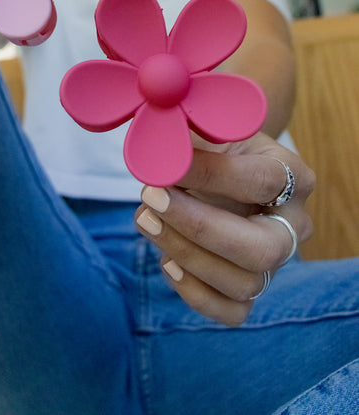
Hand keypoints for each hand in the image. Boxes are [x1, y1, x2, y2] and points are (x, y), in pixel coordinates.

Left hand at [135, 132, 314, 325]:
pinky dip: (194, 291)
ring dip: (185, 254)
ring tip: (144, 218)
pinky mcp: (250, 286)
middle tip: (150, 198)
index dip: (210, 175)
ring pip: (245, 283)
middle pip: (263, 249)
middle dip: (198, 228)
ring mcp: (276, 262)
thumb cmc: (214, 144)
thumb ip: (187, 138)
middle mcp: (294, 224)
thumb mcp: (207, 128)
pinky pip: (232, 311)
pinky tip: (165, 260)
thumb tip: (156, 159)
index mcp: (292, 175)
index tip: (164, 166)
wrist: (221, 164)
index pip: (262, 182)